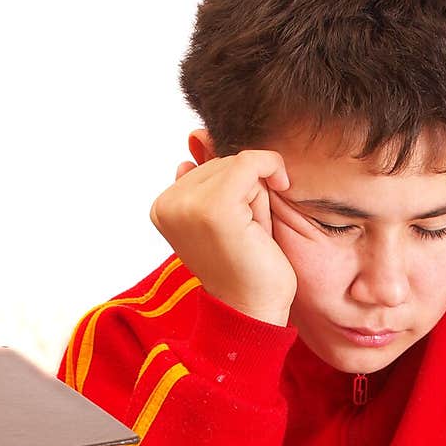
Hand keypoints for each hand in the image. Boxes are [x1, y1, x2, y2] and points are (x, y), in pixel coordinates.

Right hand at [150, 151, 297, 325]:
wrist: (253, 310)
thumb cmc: (247, 268)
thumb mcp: (227, 214)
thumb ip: (212, 177)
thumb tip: (196, 135)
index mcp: (164, 205)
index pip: (207, 165)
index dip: (236, 190)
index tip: (239, 227)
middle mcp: (167, 203)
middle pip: (222, 161)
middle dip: (247, 190)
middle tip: (247, 233)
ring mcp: (187, 204)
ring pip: (237, 164)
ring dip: (257, 193)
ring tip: (252, 231)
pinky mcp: (214, 208)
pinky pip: (249, 162)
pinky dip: (271, 168)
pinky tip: (282, 188)